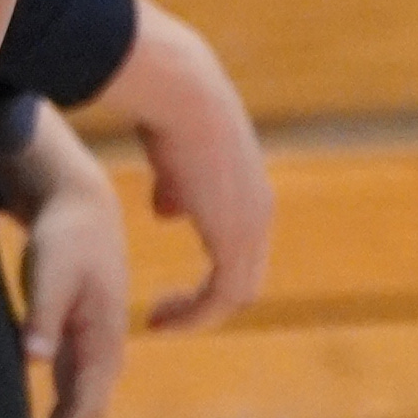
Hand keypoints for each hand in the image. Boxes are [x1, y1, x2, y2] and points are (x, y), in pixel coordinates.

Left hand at [2, 103, 132, 417]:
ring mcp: (92, 353)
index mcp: (101, 342)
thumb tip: (34, 358)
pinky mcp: (77, 347)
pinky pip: (69, 399)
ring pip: (79, 413)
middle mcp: (103, 355)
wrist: (84, 211)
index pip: (85, 408)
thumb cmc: (66, 240)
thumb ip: (43, 316)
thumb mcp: (53, 272)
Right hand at [110, 0, 273, 331]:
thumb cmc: (170, 114)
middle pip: (244, 282)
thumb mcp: (174, 159)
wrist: (181, 96)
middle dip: (203, 305)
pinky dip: (193, 314)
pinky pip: (221, 295)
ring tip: (158, 321)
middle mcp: (259, 214)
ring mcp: (251, 226)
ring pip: (237, 294)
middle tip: (162, 316)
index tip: (167, 293)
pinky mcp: (233, 236)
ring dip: (196, 315)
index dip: (207, 282)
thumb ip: (176, 189)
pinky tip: (159, 316)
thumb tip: (168, 212)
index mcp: (250, 195)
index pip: (240, 256)